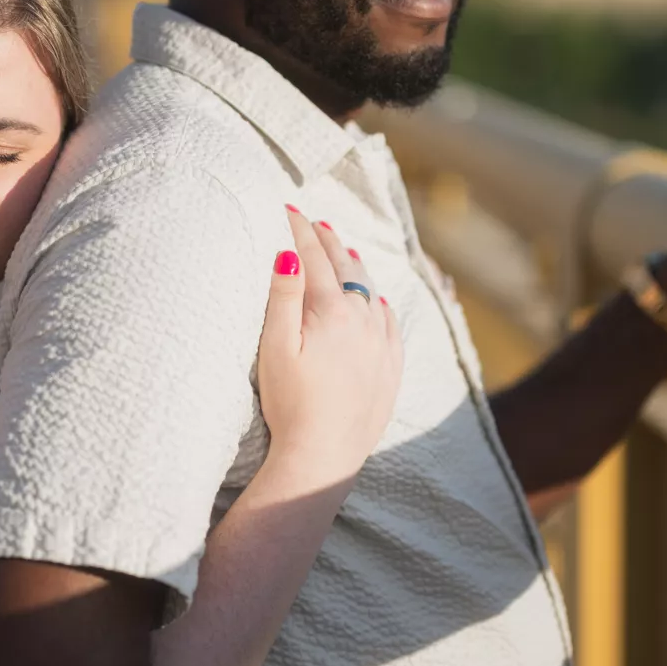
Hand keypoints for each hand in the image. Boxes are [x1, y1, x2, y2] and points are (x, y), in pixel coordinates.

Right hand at [257, 210, 403, 489]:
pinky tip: (378, 300)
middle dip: (328, 241)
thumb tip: (288, 252)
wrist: (323, 456)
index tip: (287, 209)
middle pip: (346, 268)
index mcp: (332, 311)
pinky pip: (391, 323)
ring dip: (355, 266)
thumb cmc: (290, 404)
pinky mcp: (390, 369)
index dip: (298, 231)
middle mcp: (364, 321)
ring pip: (371, 291)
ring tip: (344, 249)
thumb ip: (284, 298)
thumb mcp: (276, 349)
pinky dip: (381, 303)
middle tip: (314, 222)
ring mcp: (381, 345)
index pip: (313, 258)